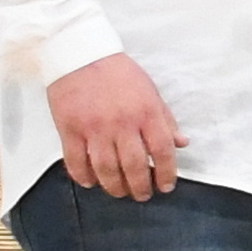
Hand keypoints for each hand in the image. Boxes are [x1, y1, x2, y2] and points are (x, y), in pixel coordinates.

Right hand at [47, 55, 180, 198]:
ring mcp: (94, 128)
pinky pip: (76, 161)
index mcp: (146, 113)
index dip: (166, 173)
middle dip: (140, 186)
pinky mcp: (69, 129)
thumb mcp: (151, 92)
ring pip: (106, 168)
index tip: (166, 186)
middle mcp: (122, 123)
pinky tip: (91, 182)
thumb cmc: (119, 73)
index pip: (162, 150)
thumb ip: (165, 119)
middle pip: (134, 165)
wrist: (80, 55)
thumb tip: (181, 143)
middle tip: (142, 195)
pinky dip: (83, 176)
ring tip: (120, 192)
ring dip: (114, 186)